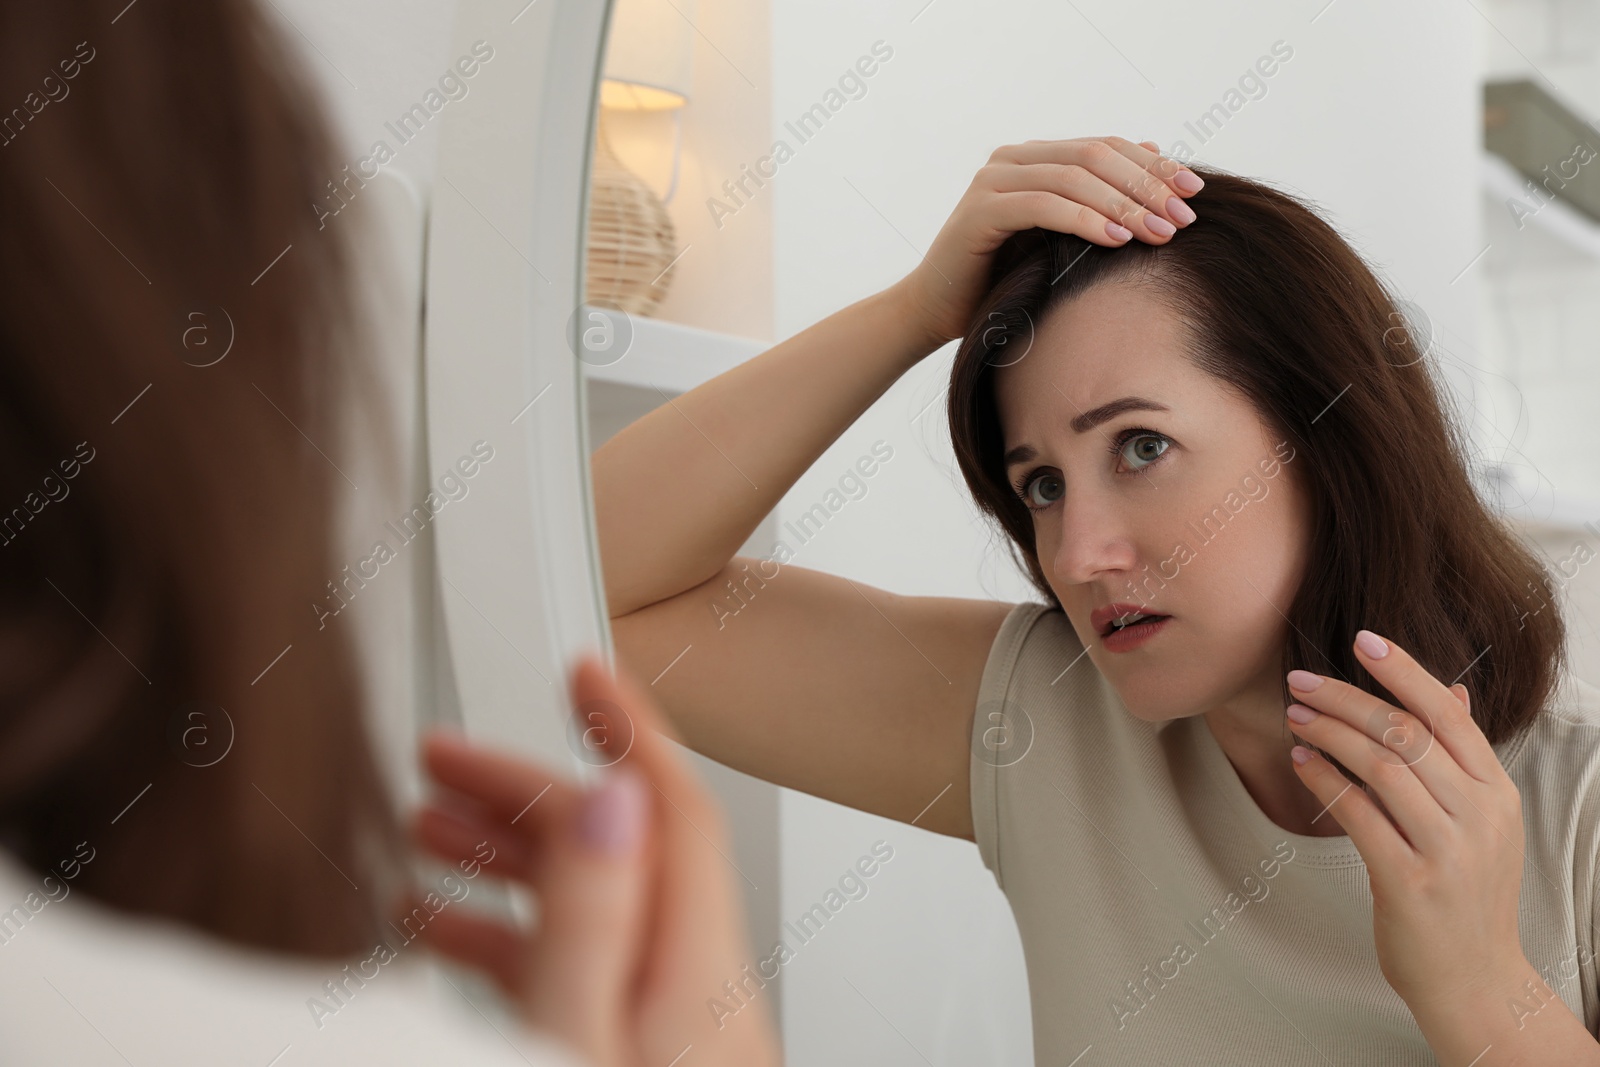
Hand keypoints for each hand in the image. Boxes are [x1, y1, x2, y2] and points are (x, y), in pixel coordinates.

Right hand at [411, 653, 779, 1066]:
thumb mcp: (578, 1041)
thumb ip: (594, 924)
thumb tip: (611, 800)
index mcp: (699, 972)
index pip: (673, 807)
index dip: (628, 723)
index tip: (585, 668)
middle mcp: (704, 989)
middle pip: (621, 845)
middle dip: (529, 787)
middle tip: (445, 758)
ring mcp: (679, 1024)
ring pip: (596, 904)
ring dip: (511, 857)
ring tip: (428, 830)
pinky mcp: (648, 1053)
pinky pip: (585, 965)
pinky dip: (515, 934)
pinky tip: (447, 925)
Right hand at [889, 136, 1204, 349]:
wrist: (935, 313)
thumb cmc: (1000, 281)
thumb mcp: (1058, 240)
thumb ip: (1096, 201)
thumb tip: (1153, 152)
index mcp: (1034, 158)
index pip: (1106, 147)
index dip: (1154, 165)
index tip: (1195, 193)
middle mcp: (1012, 159)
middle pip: (1096, 156)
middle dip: (1146, 185)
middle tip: (1182, 218)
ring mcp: (993, 180)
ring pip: (1074, 177)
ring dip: (1123, 204)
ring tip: (1158, 234)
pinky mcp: (979, 210)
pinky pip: (1043, 206)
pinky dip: (1084, 220)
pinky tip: (1117, 240)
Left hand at [1282, 630, 1528, 1010]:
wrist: (1475, 980)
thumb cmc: (1465, 893)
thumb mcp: (1482, 822)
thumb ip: (1462, 759)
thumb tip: (1452, 691)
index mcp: (1497, 793)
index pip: (1449, 715)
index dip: (1405, 671)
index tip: (1363, 639)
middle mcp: (1479, 815)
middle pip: (1406, 734)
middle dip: (1347, 698)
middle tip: (1301, 681)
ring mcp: (1447, 850)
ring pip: (1380, 767)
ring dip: (1329, 733)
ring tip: (1295, 716)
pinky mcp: (1409, 882)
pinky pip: (1357, 814)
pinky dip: (1323, 780)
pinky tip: (1301, 761)